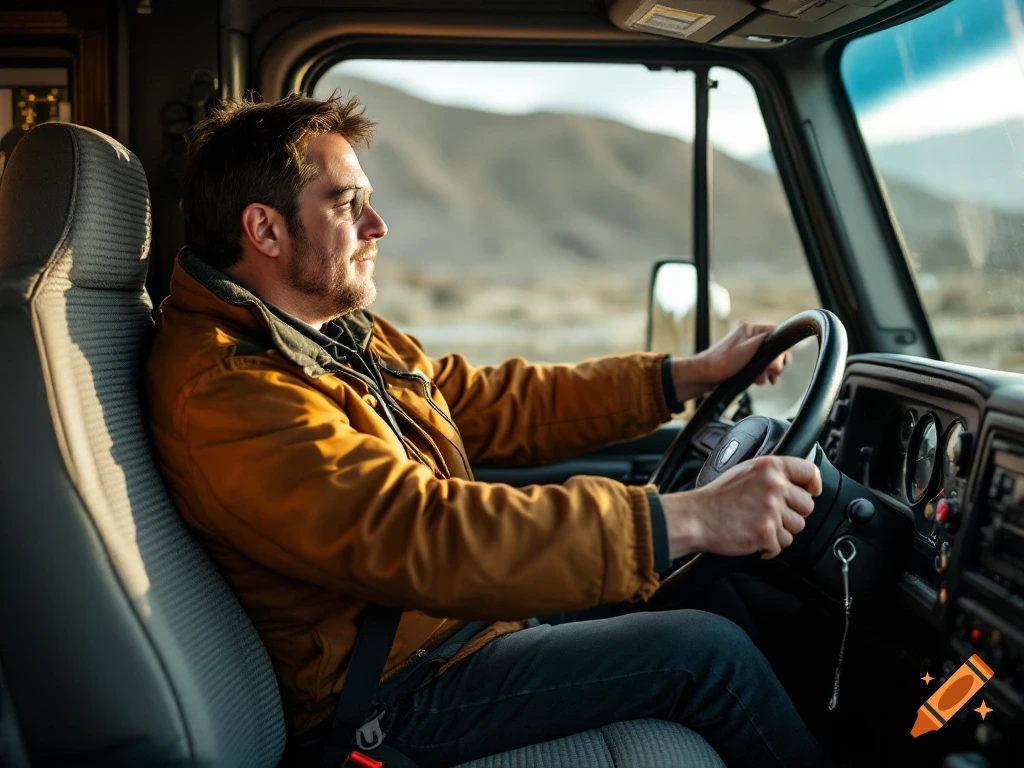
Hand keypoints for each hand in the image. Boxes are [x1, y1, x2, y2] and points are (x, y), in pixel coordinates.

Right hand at [660, 456, 821, 559]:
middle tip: (772, 515)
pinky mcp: (766, 532)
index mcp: (770, 467)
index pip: (809, 471)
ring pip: (796, 528)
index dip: (813, 484)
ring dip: (781, 531)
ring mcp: (771, 510)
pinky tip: (754, 537)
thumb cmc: (716, 497)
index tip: (811, 491)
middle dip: (792, 513)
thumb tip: (796, 481)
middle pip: (807, 506)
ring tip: (760, 526)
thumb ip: (771, 474)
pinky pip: (781, 545)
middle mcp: (774, 486)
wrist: (696, 517)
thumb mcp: (745, 471)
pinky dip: (769, 546)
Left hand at [670, 322, 789, 403]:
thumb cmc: (721, 362)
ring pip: (767, 359)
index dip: (780, 348)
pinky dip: (760, 374)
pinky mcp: (743, 361)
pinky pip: (759, 366)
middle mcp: (748, 337)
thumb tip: (782, 342)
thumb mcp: (748, 349)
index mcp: (750, 329)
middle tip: (772, 373)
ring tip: (762, 378)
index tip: (778, 360)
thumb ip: (766, 342)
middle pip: (773, 348)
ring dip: (767, 371)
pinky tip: (756, 381)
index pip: (776, 332)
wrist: (703, 376)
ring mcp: (746, 349)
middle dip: (774, 363)